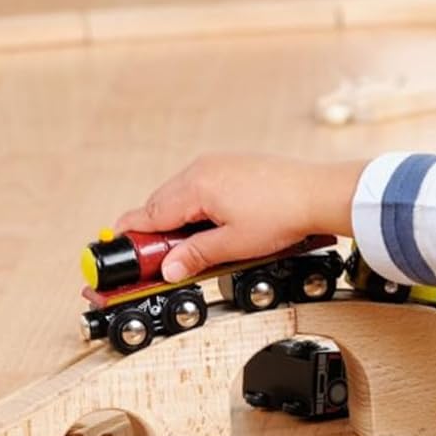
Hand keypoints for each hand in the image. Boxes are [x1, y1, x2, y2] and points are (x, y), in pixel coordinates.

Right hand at [112, 153, 364, 281]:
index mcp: (195, 187)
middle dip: (152, 233)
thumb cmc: (282, 213)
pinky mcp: (230, 168)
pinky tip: (204, 229)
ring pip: (179, 198)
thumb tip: (168, 269)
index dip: (130, 237)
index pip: (149, 214)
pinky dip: (192, 211)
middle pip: (160, 205)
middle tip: (150, 262)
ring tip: (181, 250)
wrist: (317, 194)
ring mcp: (216, 166)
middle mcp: (201, 170)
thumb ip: (194, 256)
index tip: (117, 252)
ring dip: (173, 222)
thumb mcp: (232, 245)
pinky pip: (198, 190)